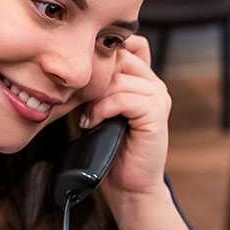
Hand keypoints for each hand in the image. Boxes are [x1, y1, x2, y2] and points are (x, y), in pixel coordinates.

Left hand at [80, 35, 170, 204]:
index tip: (79, 78)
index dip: (100, 56)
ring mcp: (159, 97)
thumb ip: (95, 83)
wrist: (127, 184)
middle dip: (94, 76)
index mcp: (143, 78)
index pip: (126, 44)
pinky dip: (102, 109)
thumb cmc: (107, 145)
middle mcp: (154, 83)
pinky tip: (91, 123)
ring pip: (119, 78)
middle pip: (119, 57)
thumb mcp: (97, 107)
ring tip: (85, 116)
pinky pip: (123, 98)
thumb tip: (70, 63)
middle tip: (79, 100)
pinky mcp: (156, 114)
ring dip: (94, 97)